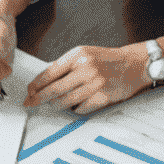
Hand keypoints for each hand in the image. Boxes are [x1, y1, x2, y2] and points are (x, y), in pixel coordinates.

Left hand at [24, 43, 150, 113]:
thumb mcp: (85, 54)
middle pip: (54, 90)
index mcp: (78, 55)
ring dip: (56, 105)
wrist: (134, 64)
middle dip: (39, 98)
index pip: (49, 73)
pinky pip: (80, 109)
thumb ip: (65, 66)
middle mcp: (86, 68)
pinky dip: (74, 109)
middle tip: (31, 103)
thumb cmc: (107, 60)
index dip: (36, 85)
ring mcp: (95, 84)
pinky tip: (75, 105)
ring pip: (65, 102)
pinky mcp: (103, 97)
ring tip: (54, 104)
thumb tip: (42, 83)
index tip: (29, 91)